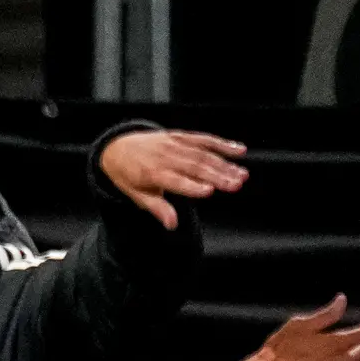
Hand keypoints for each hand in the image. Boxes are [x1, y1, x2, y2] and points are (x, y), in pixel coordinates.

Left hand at [99, 127, 248, 228]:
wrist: (117, 147)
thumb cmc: (129, 176)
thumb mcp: (136, 195)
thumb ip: (157, 208)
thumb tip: (172, 224)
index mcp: (151, 173)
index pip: (174, 180)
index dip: (192, 186)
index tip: (209, 192)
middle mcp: (164, 156)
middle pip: (194, 166)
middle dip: (217, 175)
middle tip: (236, 185)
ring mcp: (173, 144)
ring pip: (202, 153)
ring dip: (225, 164)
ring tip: (242, 175)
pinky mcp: (181, 136)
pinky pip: (203, 139)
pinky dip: (222, 144)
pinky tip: (239, 150)